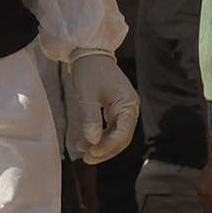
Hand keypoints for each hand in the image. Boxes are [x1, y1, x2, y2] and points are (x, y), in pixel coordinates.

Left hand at [58, 49, 139, 165]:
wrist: (89, 53)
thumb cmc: (89, 71)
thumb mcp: (87, 94)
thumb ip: (90, 118)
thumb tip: (92, 141)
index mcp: (128, 104)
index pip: (123, 133)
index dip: (109, 146)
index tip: (92, 152)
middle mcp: (130, 108)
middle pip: (122, 138)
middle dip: (105, 150)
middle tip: (86, 159)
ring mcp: (123, 109)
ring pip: (116, 135)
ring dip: (101, 145)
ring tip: (81, 152)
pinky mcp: (115, 109)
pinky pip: (110, 129)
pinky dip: (99, 136)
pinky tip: (84, 142)